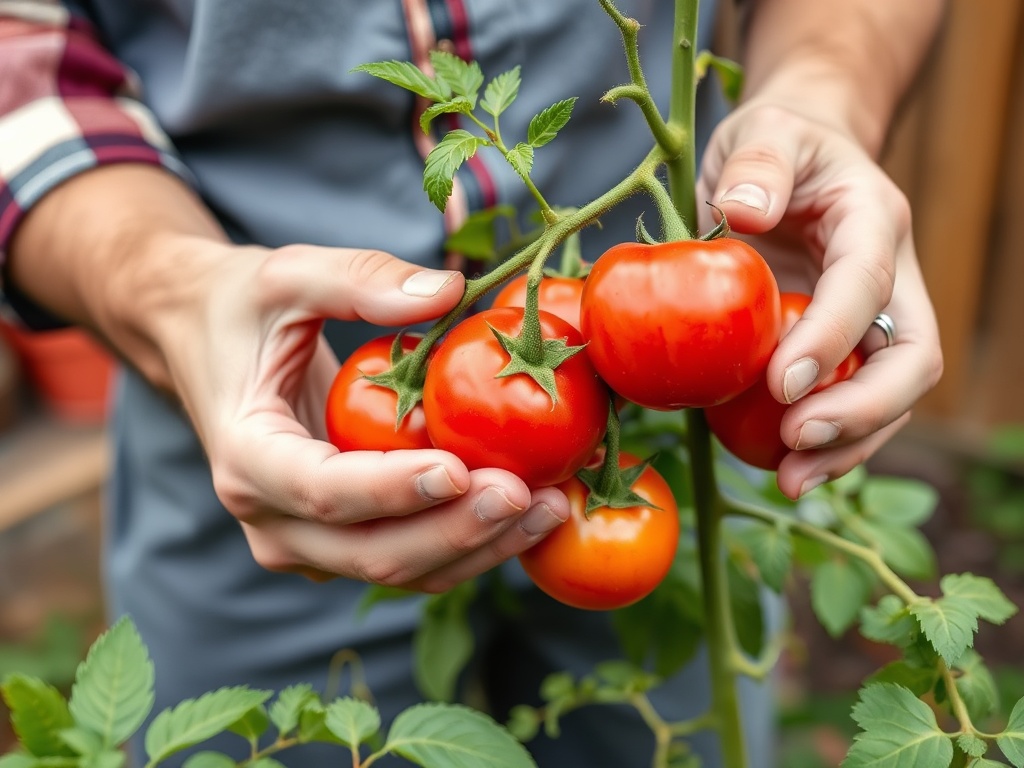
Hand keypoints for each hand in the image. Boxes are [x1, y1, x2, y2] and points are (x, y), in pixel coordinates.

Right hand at [146, 237, 568, 590]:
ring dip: (477, 548)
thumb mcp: (286, 276)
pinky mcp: (340, 540)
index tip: (461, 469)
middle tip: (529, 496)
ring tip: (551, 508)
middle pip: (371, 551)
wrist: (201, 342)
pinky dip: (468, 544)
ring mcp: (305, 540)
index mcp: (245, 457)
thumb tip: (451, 291)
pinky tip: (526, 515)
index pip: (322, 490)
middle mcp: (270, 518)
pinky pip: (410, 558)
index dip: (393, 489)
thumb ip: (360, 279)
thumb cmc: (241, 308)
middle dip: (456, 530)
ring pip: (398, 570)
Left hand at [696, 100, 942, 497]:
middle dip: (862, 409)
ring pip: (892, 393)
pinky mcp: (846, 345)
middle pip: (910, 356)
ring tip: (792, 480)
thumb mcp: (760, 131)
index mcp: (872, 221)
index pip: (867, 285)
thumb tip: (742, 212)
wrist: (796, 154)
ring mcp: (873, 317)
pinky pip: (852, 400)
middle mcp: (889, 276)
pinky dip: (828, 441)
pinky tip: (783, 467)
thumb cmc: (776, 143)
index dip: (832, 338)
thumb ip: (757, 164)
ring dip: (850, 444)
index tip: (781, 383)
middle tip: (797, 442)